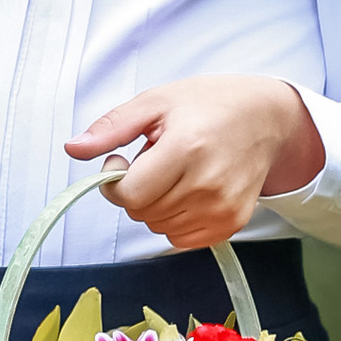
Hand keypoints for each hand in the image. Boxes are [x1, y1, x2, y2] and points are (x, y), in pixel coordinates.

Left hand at [65, 75, 325, 248]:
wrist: (268, 119)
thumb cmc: (210, 105)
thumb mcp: (156, 102)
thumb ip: (112, 128)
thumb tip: (73, 149)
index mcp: (187, 149)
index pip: (129, 194)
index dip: (116, 180)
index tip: (123, 159)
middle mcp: (208, 185)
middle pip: (141, 212)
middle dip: (136, 189)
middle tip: (156, 161)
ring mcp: (222, 209)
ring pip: (158, 227)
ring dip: (155, 205)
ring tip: (176, 172)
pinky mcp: (231, 224)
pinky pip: (181, 238)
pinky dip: (174, 219)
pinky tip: (188, 191)